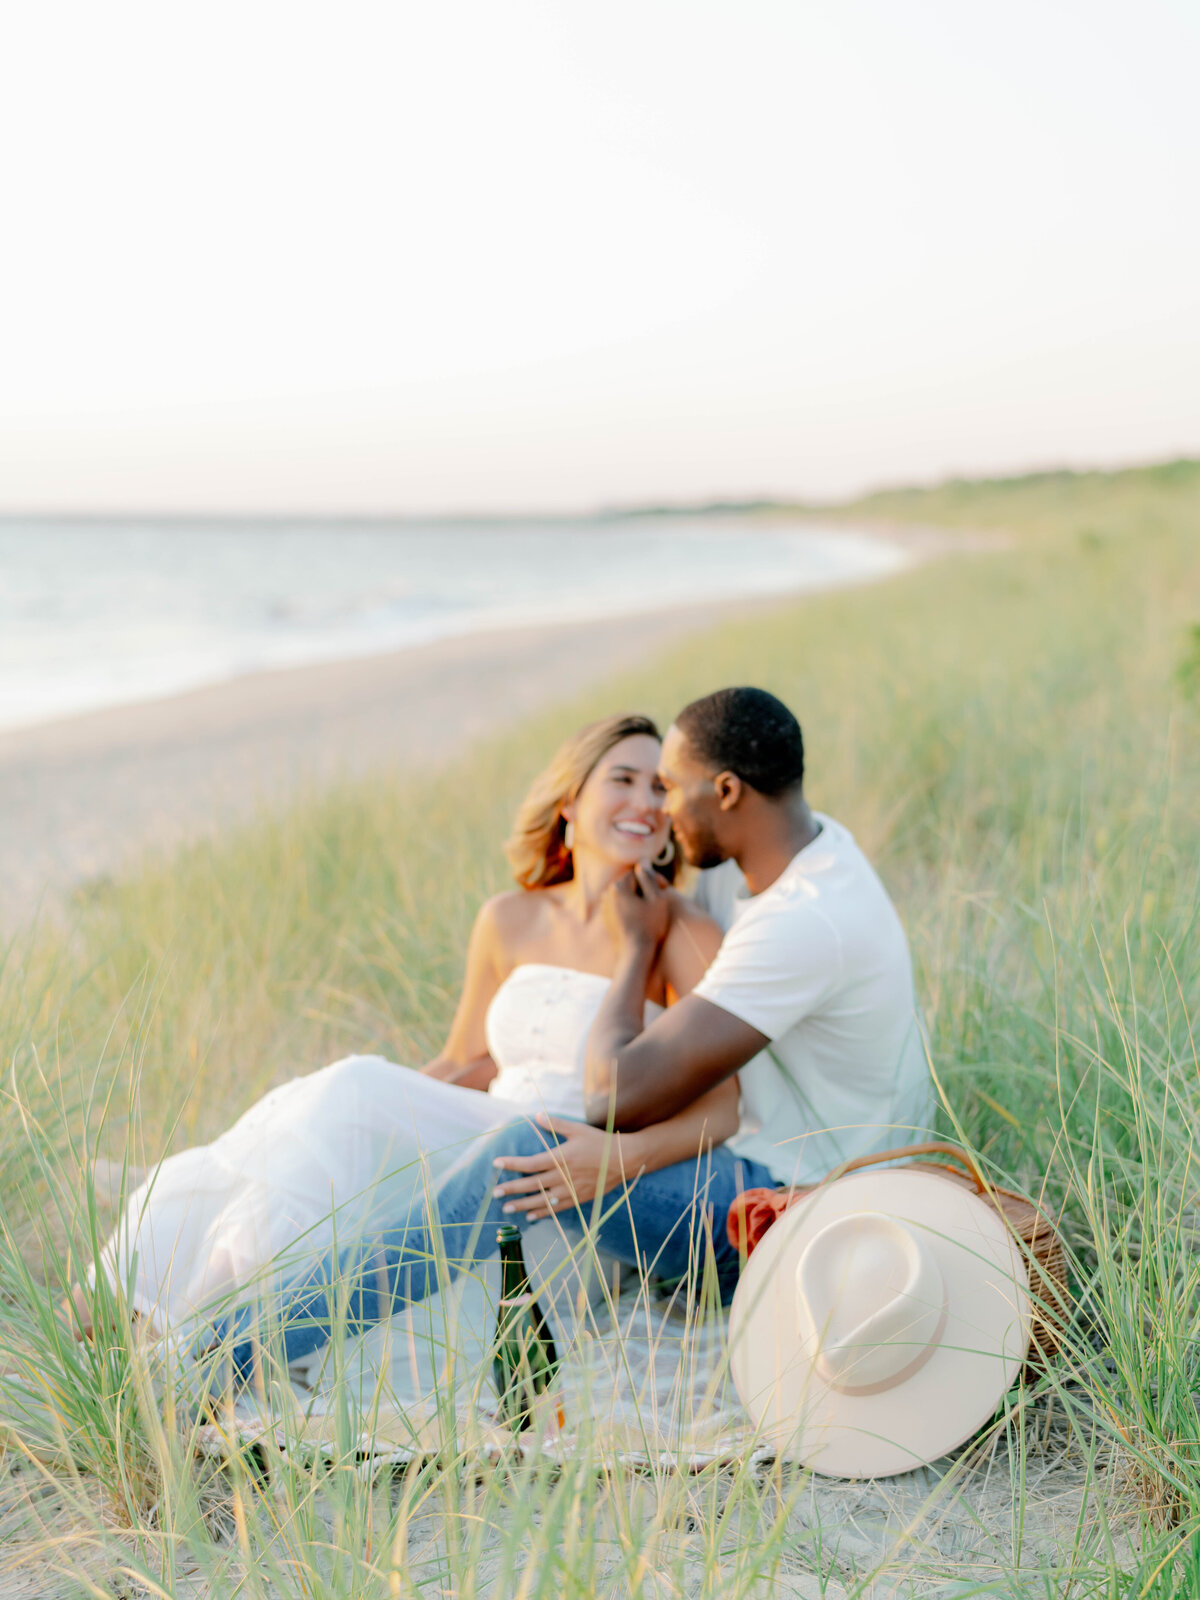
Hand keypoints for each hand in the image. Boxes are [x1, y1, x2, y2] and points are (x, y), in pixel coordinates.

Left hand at [491, 1114, 640, 1220]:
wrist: (624, 1160)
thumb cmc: (599, 1142)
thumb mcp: (578, 1129)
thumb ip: (556, 1124)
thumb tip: (537, 1116)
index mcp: (562, 1157)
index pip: (531, 1163)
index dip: (512, 1164)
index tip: (496, 1164)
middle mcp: (565, 1176)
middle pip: (533, 1185)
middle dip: (512, 1189)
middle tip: (495, 1193)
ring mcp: (572, 1190)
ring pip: (543, 1200)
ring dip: (524, 1205)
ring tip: (507, 1209)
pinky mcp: (579, 1199)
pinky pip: (557, 1208)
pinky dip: (543, 1212)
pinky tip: (531, 1216)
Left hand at [601, 863, 670, 953]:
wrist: (634, 953)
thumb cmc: (649, 926)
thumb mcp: (656, 899)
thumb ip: (649, 877)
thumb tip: (643, 861)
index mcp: (619, 886)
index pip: (639, 873)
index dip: (655, 879)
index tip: (666, 889)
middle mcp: (608, 893)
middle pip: (631, 882)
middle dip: (646, 887)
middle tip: (661, 898)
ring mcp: (605, 906)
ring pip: (626, 893)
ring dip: (639, 897)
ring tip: (652, 909)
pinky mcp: (606, 917)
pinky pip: (621, 905)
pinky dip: (632, 907)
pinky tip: (642, 918)